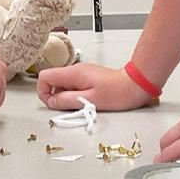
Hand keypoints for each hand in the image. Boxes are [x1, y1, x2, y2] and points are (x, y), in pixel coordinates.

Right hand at [37, 63, 153, 110]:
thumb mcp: (90, 101)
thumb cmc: (117, 93)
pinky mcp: (88, 77)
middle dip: (56, 96)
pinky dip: (75, 95)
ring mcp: (82, 73)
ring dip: (67, 97)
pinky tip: (88, 101)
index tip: (52, 105)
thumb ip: (67, 101)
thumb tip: (51, 102)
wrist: (136, 84)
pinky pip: (73, 85)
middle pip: (53, 81)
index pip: (44, 76)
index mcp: (73, 73)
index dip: (43, 91)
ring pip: (63, 84)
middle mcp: (75, 70)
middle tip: (71, 108)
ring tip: (83, 105)